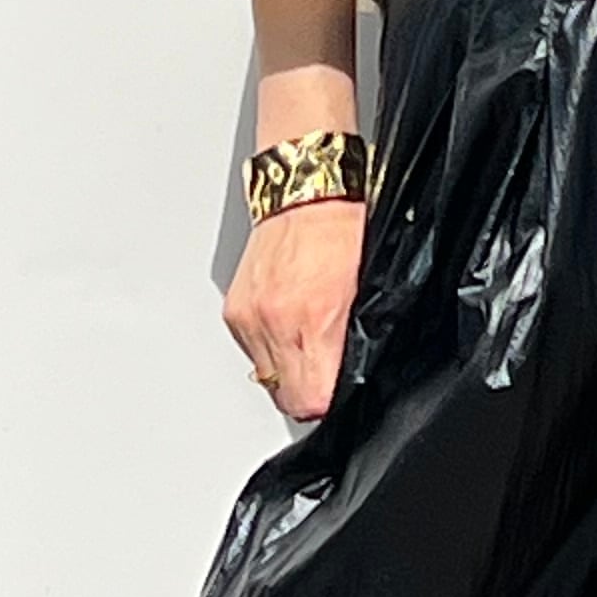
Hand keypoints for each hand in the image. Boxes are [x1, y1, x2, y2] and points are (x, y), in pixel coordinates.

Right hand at [224, 199, 364, 422]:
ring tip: (305, 338)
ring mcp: (249, 316)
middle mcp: (274, 322)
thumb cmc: (340, 231)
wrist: (305, 193)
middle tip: (323, 370)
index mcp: (311, 320)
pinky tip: (285, 321)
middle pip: (285, 397)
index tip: (334, 393)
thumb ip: (349, 344)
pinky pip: (251, 350)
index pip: (311, 401)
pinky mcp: (234, 310)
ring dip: (285, 368)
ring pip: (266, 377)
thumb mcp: (362, 293)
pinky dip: (267, 345)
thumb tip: (343, 379)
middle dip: (307, 391)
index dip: (326, 403)